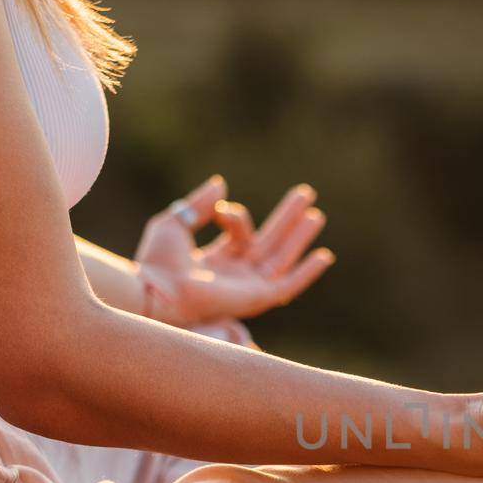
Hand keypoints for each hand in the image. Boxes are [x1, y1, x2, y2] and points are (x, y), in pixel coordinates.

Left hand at [135, 176, 333, 326]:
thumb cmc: (158, 260)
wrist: (159, 288)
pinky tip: (324, 255)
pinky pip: (288, 285)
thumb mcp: (177, 222)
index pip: (240, 234)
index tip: (222, 211)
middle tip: (305, 194)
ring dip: (299, 237)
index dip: (237, 217)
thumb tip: (222, 184)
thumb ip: (199, 204)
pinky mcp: (256, 298)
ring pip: (281, 259)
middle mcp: (234, 276)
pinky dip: (307, 272)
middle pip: (269, 243)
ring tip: (316, 214)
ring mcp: (246, 288)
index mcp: (215, 262)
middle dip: (287, 219)